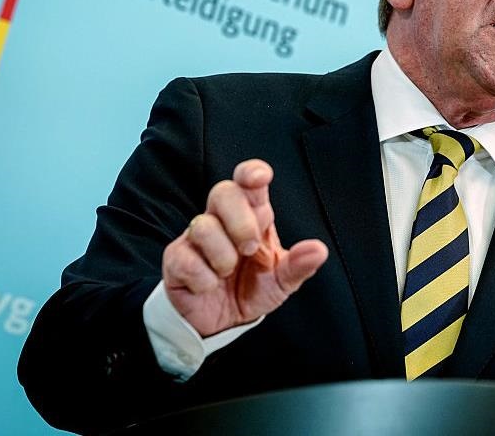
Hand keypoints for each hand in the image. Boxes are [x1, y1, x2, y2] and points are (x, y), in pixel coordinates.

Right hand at [161, 159, 328, 336]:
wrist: (220, 322)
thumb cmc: (251, 289)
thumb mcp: (281, 282)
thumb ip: (298, 266)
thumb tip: (319, 251)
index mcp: (252, 216)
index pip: (247, 181)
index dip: (251, 172)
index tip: (259, 178)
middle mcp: (222, 220)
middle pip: (223, 192)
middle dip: (240, 221)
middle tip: (250, 249)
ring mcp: (196, 238)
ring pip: (203, 226)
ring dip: (223, 256)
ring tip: (227, 273)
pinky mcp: (176, 259)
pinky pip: (185, 259)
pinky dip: (203, 278)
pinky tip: (209, 286)